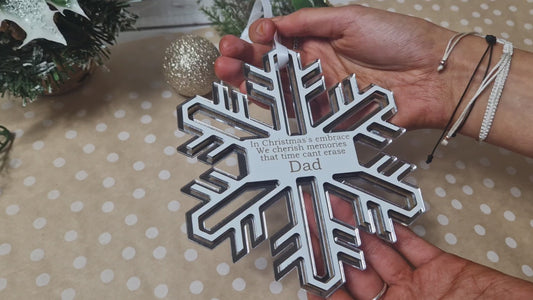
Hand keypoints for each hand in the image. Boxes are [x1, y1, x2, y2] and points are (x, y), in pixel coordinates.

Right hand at [215, 5, 467, 130]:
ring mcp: (320, 94)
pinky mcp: (329, 118)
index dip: (261, 37)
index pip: (279, 39)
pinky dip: (274, 110)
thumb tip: (276, 22)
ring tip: (225, 72)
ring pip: (276, 90)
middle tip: (224, 55)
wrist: (435, 76)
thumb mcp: (352, 18)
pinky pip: (297, 116)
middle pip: (270, 65)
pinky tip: (253, 100)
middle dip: (243, 59)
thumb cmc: (400, 39)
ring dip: (248, 82)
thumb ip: (311, 21)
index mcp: (319, 40)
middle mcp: (315, 67)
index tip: (255, 35)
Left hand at [308, 223, 532, 299]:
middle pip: (355, 271)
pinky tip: (376, 214)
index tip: (303, 263)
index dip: (322, 282)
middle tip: (313, 220)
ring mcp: (419, 286)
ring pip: (380, 252)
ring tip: (336, 207)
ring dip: (357, 229)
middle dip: (333, 245)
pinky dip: (396, 230)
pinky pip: (414, 245)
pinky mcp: (443, 269)